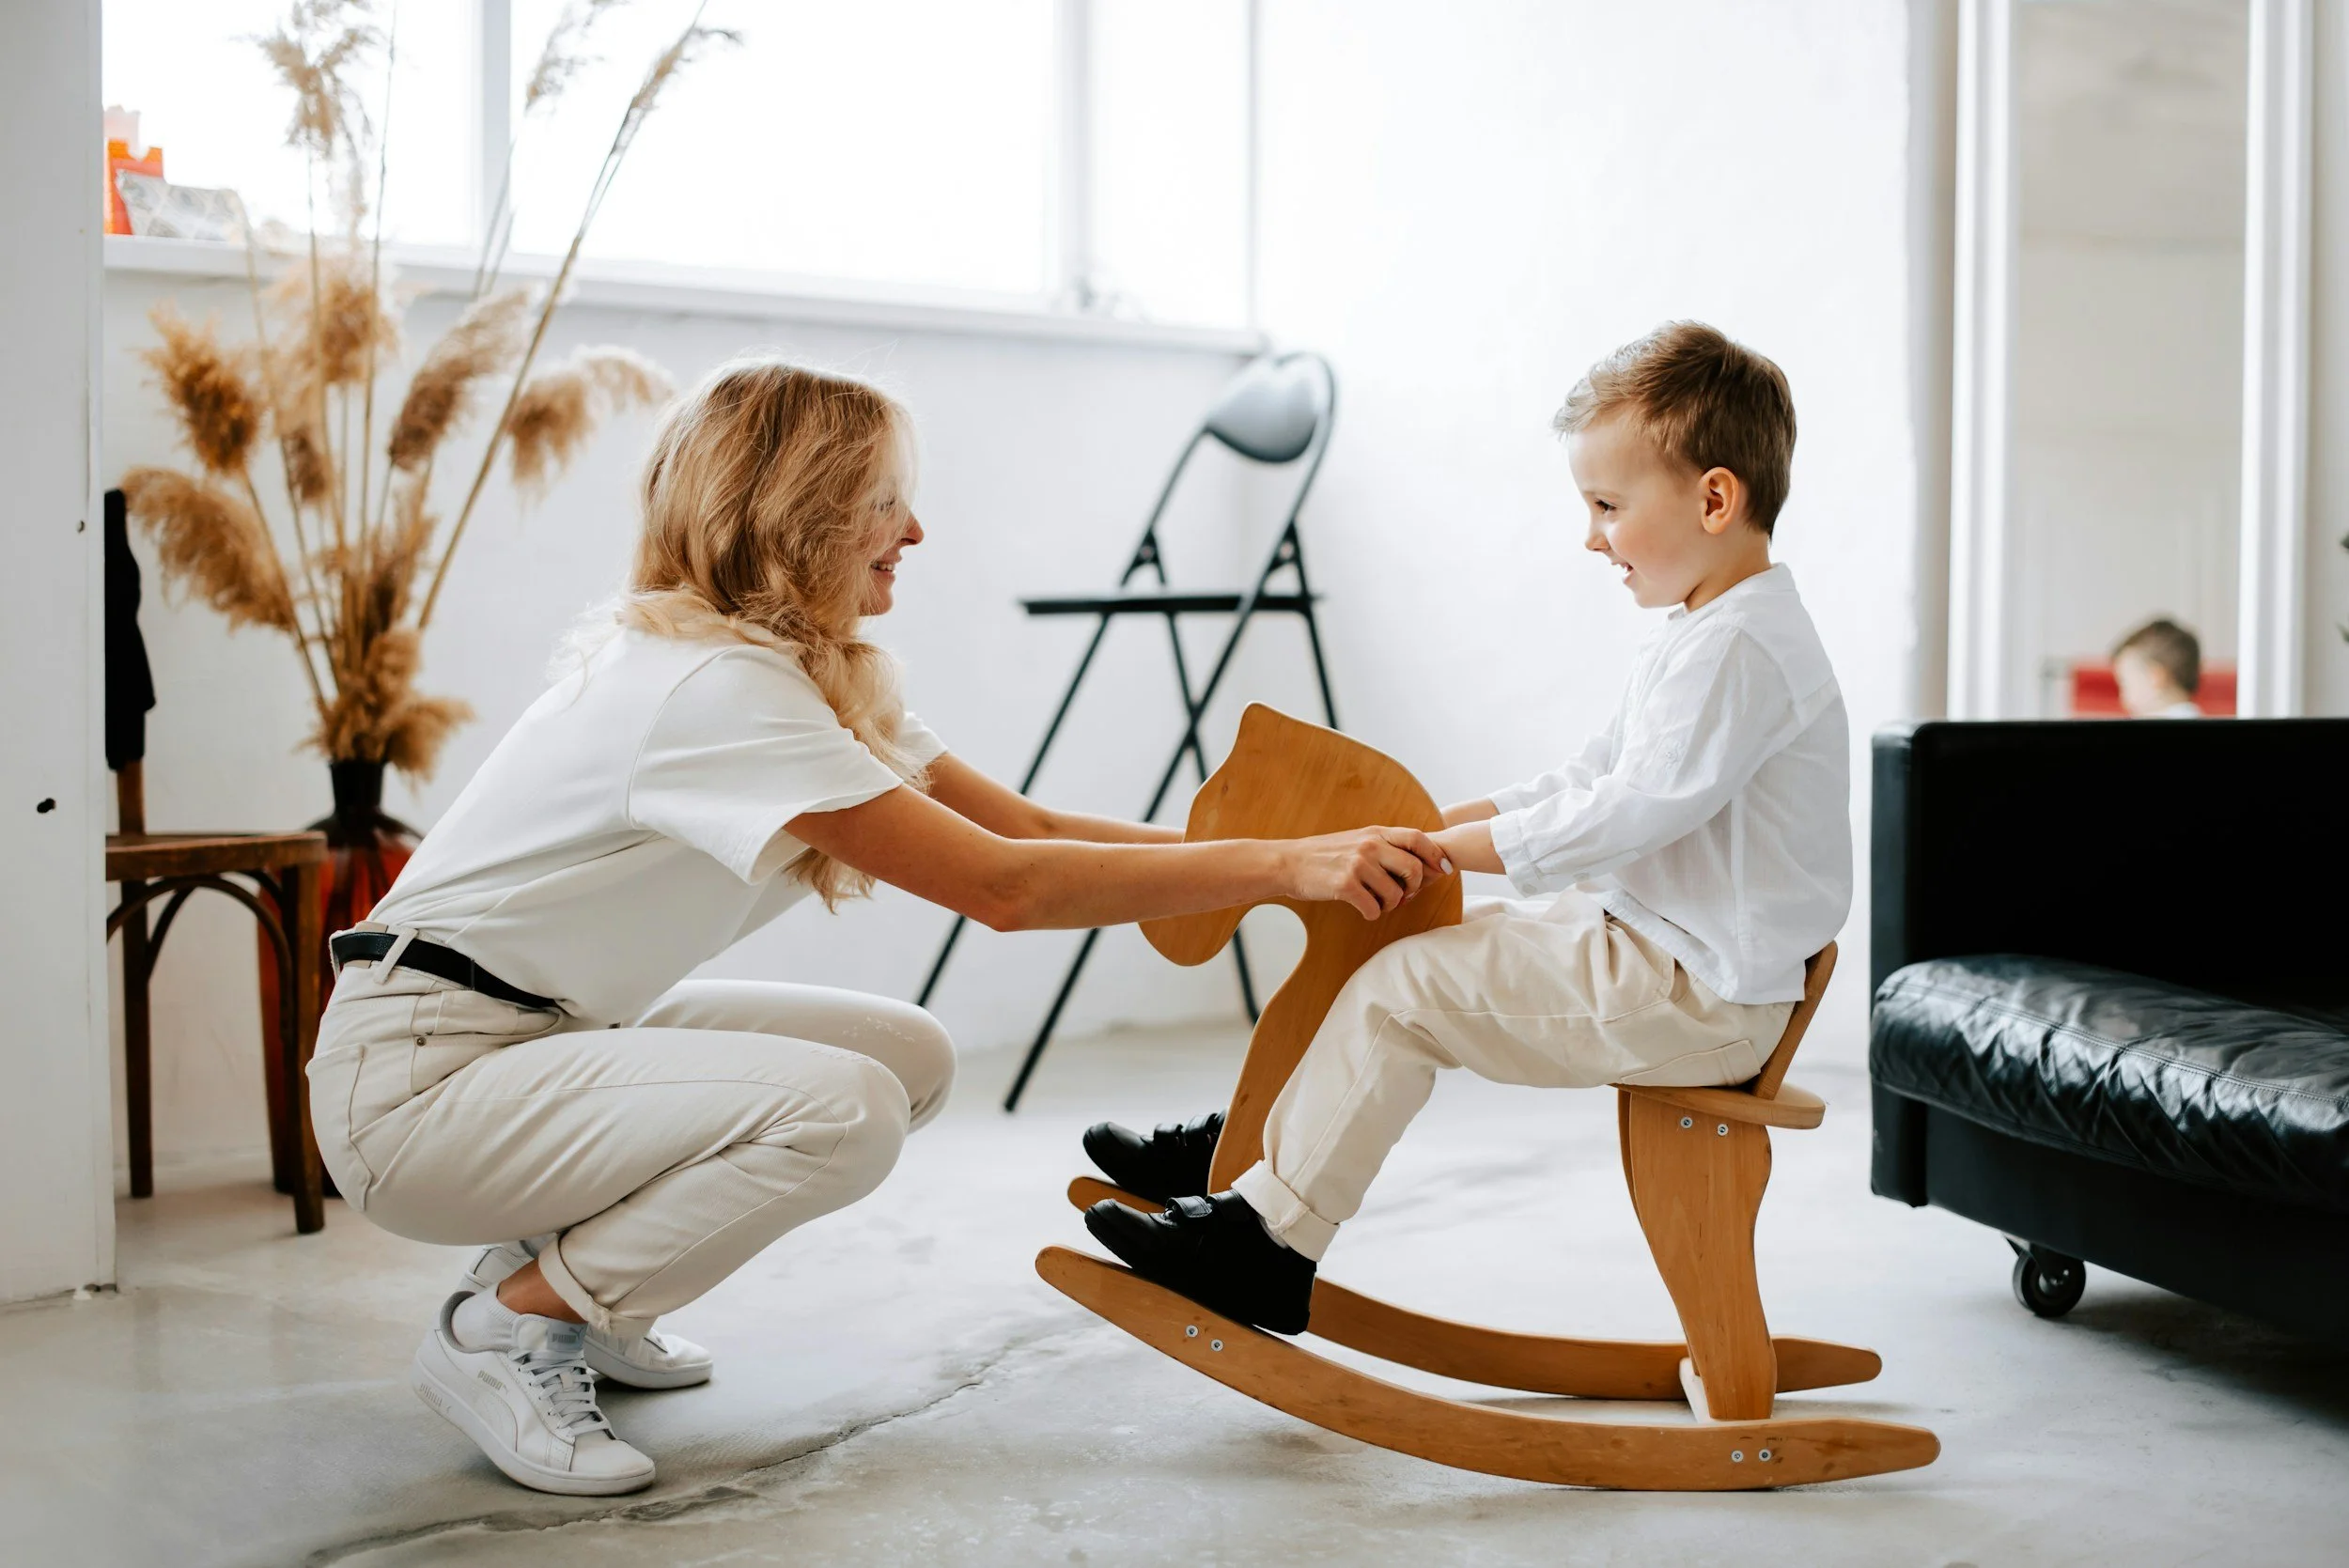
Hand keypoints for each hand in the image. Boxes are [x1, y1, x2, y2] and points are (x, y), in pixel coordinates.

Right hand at [1282, 827, 1453, 919]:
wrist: (1289, 862)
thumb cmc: (1325, 854)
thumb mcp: (1357, 840)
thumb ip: (1384, 846)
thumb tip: (1418, 863)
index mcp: (1375, 833)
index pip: (1417, 838)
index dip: (1436, 855)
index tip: (1446, 869)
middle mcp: (1370, 846)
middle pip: (1413, 869)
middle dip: (1414, 887)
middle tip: (1404, 895)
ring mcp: (1358, 865)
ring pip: (1395, 894)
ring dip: (1390, 904)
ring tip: (1377, 902)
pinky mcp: (1345, 885)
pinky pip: (1373, 908)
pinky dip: (1371, 913)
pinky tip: (1362, 908)